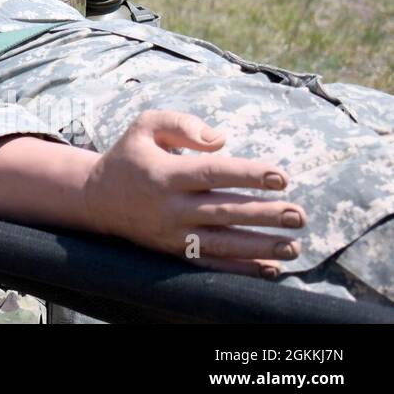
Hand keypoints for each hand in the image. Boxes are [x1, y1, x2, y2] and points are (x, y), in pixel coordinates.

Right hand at [82, 110, 306, 277]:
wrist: (95, 199)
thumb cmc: (128, 156)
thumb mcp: (145, 126)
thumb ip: (182, 124)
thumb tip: (221, 140)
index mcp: (164, 173)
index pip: (212, 173)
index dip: (247, 174)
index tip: (280, 176)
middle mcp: (168, 206)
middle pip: (223, 211)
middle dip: (264, 214)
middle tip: (298, 215)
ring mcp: (171, 233)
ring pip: (222, 243)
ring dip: (260, 246)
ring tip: (293, 244)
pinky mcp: (173, 251)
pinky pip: (211, 264)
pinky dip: (241, 269)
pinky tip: (270, 268)